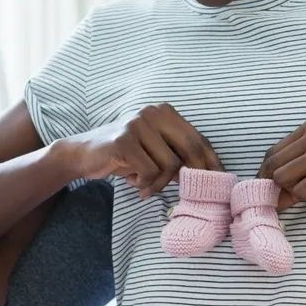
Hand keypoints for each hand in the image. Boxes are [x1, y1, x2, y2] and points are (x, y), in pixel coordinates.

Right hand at [68, 103, 221, 197]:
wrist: (84, 154)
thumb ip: (178, 155)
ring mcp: (137, 125)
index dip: (212, 162)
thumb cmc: (125, 155)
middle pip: (190, 148)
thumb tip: (209, 175)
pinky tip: (133, 181)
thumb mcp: (155, 150)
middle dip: (195, 175)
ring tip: (145, 185)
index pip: (198, 138)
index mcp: (165, 112)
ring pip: (170, 164)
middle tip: (190, 193)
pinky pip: (149, 171)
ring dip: (159, 183)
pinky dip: (144, 183)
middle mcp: (153, 113)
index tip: (220, 181)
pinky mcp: (124, 141)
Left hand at [257, 119, 305, 209]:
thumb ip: (298, 167)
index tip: (278, 192)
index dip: (269, 176)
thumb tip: (268, 191)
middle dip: (280, 187)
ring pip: (282, 179)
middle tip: (299, 196)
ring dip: (297, 192)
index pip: (272, 152)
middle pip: (273, 166)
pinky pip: (301, 192)